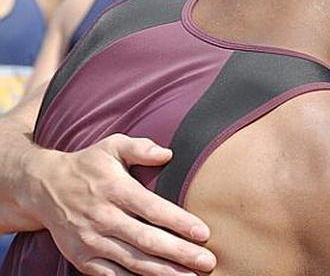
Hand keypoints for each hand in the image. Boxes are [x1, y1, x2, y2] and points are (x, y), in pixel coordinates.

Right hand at [27, 134, 215, 275]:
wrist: (42, 188)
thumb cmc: (88, 165)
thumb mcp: (112, 146)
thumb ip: (139, 148)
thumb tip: (167, 153)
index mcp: (115, 190)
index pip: (152, 209)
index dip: (179, 222)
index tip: (204, 233)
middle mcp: (103, 218)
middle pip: (147, 240)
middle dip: (179, 253)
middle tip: (207, 262)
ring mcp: (91, 241)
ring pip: (133, 261)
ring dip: (163, 272)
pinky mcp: (81, 258)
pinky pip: (111, 275)